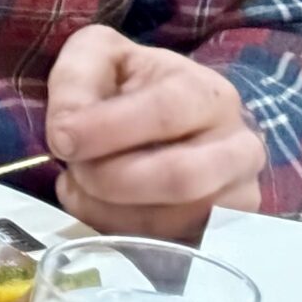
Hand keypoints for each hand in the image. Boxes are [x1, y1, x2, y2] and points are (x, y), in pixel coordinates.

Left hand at [46, 25, 265, 240]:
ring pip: (176, 220)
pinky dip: (125, 232)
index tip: (61, 140)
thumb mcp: (97, 54)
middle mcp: (241, 147)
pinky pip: (173, 246)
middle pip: (180, 178)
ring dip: (111, 210)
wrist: (166, 119)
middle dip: (111, 179)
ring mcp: (240, 196)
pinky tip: (102, 209)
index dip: (106, 130)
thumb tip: (66, 132)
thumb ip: (75, 78)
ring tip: (81, 186)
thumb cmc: (129, 83)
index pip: (165, 112)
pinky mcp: (225, 234)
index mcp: (210, 93)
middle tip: (73, 170)